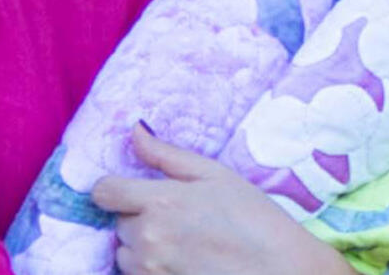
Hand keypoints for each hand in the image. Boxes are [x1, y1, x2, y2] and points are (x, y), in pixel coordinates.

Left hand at [90, 123, 353, 274]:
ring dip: (141, 247)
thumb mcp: (213, 173)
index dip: (112, 188)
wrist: (285, 271)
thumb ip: (165, 154)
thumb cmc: (254, 217)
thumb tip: (134, 129)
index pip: (103, 192)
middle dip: (136, 218)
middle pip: (117, 224)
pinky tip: (181, 262)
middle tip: (172, 217)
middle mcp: (149, 239)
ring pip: (125, 255)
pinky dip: (152, 270)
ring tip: (179, 243)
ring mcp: (154, 272)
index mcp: (159, 201)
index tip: (127, 189)